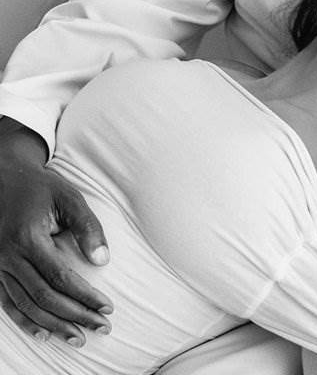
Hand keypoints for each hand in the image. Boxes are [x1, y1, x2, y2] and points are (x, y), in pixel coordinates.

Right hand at [0, 121, 112, 345]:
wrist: (5, 177)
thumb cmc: (42, 187)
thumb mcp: (69, 198)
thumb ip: (87, 227)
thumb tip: (103, 261)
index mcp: (28, 238)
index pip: (61, 278)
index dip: (84, 296)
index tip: (107, 308)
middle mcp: (8, 257)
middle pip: (44, 297)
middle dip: (75, 316)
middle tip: (102, 328)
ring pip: (26, 306)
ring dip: (53, 325)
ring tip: (78, 338)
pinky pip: (7, 303)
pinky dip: (25, 321)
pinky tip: (44, 333)